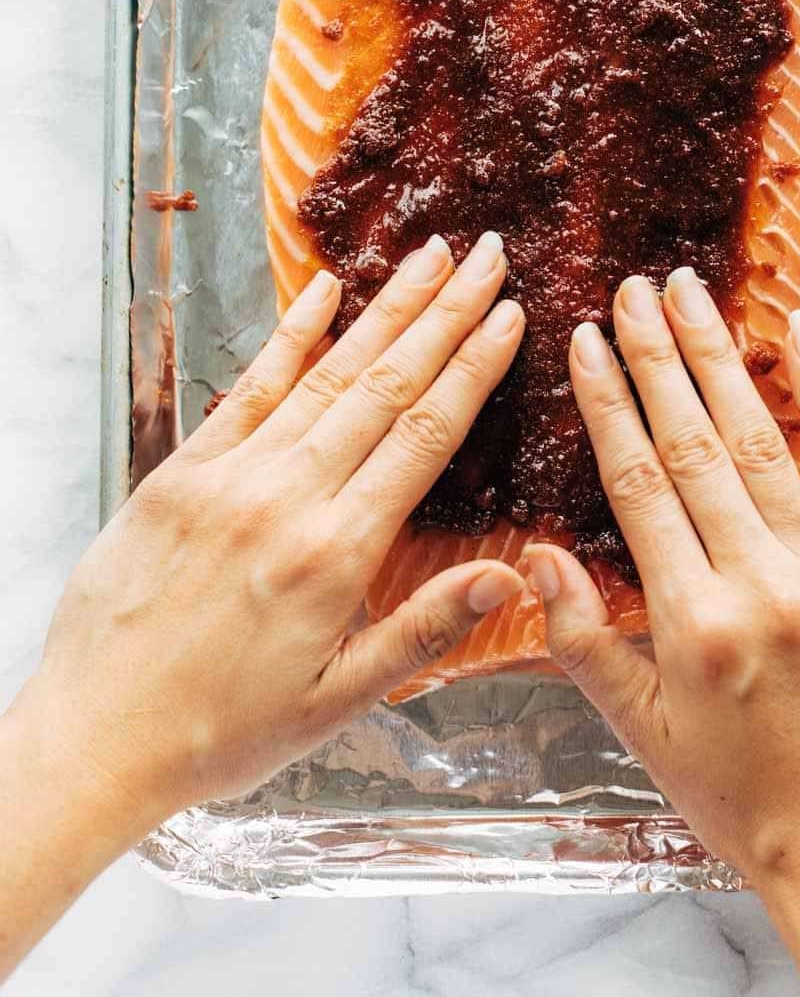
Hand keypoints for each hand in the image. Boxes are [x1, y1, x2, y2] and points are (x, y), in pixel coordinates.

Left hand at [24, 231, 525, 831]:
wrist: (92, 739)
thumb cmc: (220, 734)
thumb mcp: (337, 701)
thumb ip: (424, 628)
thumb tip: (511, 576)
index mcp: (335, 554)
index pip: (424, 435)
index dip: (473, 367)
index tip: (509, 315)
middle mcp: (286, 498)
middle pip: (384, 386)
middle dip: (444, 314)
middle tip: (487, 257)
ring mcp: (229, 476)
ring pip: (325, 374)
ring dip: (385, 309)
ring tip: (430, 258)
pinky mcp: (180, 472)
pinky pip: (247, 388)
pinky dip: (290, 335)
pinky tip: (324, 289)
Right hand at [525, 272, 799, 996]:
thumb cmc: (739, 799)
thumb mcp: (641, 734)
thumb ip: (583, 640)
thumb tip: (532, 558)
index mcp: (691, 621)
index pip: (638, 484)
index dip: (608, 405)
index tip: (585, 342)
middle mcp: (757, 583)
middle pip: (694, 445)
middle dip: (658, 358)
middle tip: (634, 291)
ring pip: (760, 443)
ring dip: (722, 362)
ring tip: (691, 296)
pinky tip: (796, 343)